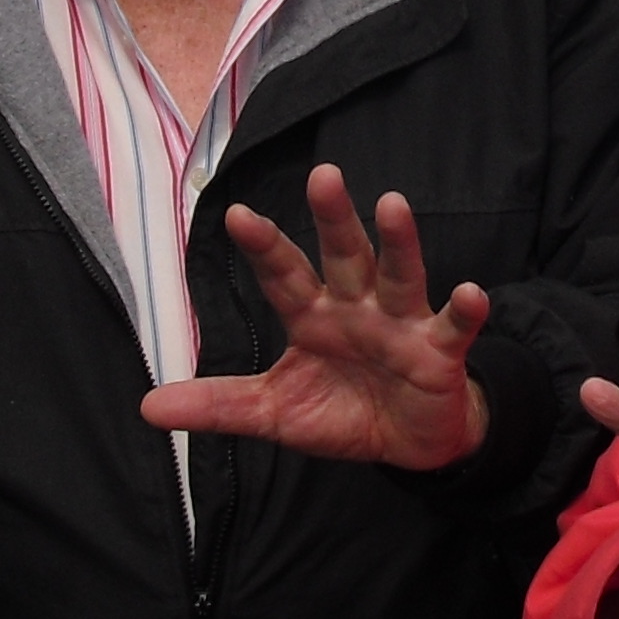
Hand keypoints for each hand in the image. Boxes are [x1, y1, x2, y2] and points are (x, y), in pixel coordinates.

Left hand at [141, 165, 491, 470]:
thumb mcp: (274, 412)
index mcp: (312, 316)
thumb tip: (147, 407)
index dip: (264, 246)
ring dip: (398, 243)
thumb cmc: (343, 411)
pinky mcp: (439, 351)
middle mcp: (356, 308)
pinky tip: (472, 293)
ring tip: (393, 205)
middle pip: (343, 255)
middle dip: (333, 218)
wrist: (410, 443)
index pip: (283, 275)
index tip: (238, 214)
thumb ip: (218, 405)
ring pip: (397, 275)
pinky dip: (464, 310)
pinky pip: (453, 326)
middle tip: (323, 176)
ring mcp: (400, 324)